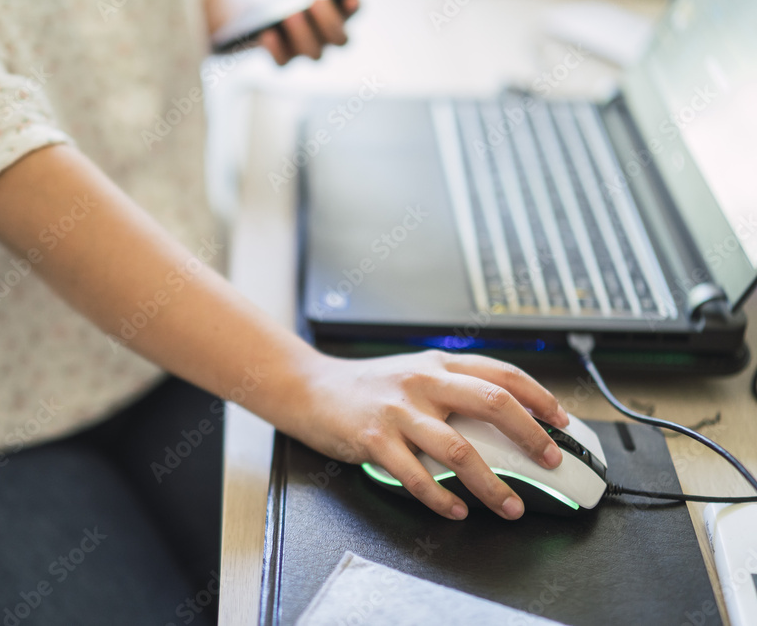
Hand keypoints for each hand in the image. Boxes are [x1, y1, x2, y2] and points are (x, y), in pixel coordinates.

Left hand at [259, 0, 359, 64]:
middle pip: (340, 38)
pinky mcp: (285, 58)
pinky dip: (276, 48)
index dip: (352, 6)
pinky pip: (283, 62)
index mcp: (340, 9)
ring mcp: (308, 50)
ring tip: (291, 14)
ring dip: (304, 33)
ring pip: (315, 53)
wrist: (258, 2)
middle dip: (329, 20)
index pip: (352, 8)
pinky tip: (268, 33)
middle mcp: (329, 36)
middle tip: (315, 1)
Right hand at [279, 350, 569, 519]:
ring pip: (460, 450)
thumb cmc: (367, 387)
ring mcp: (400, 411)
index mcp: (439, 364)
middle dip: (531, 436)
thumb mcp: (415, 374)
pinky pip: (417, 476)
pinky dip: (441, 498)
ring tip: (510, 506)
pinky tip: (456, 510)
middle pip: (493, 404)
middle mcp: (424, 382)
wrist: (311, 389)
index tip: (562, 421)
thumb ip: (453, 387)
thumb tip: (504, 419)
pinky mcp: (376, 439)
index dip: (540, 397)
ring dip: (492, 485)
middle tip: (550, 462)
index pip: (502, 374)